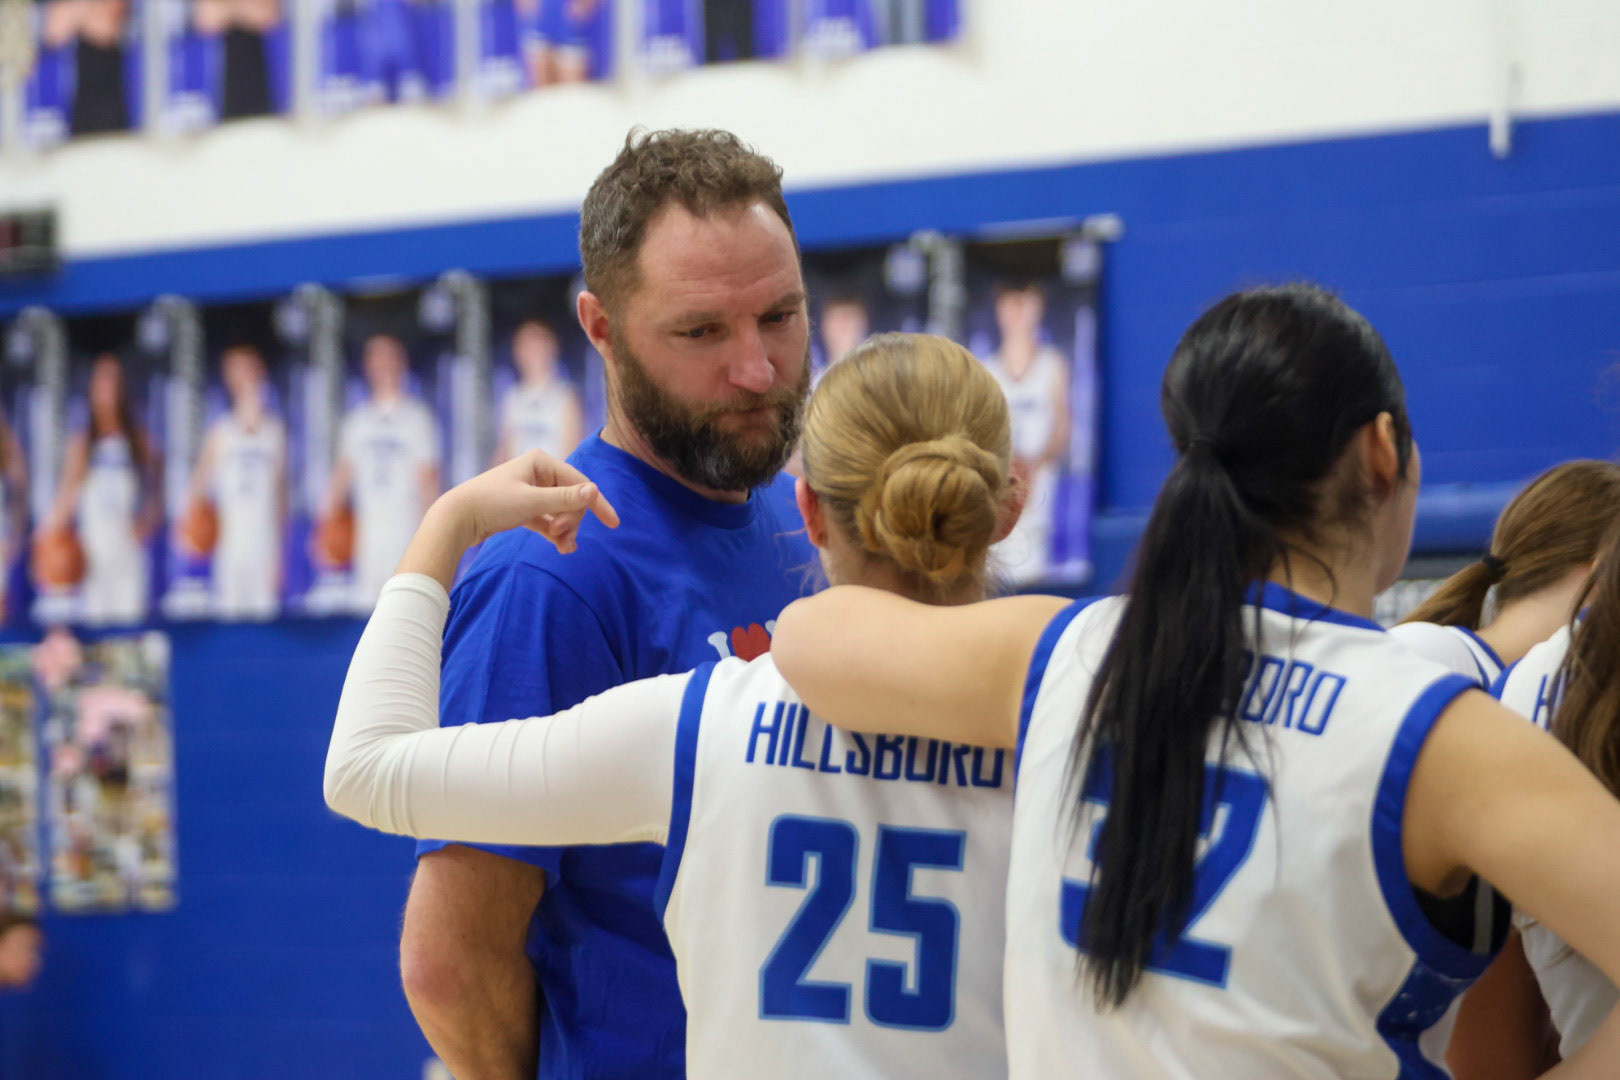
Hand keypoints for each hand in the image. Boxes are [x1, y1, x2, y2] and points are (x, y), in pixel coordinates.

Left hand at [400, 452, 619, 589]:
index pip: (580, 482)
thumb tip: (596, 490)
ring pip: (561, 511)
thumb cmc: (491, 504)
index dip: (597, 503)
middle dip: (572, 520)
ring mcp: (531, 490)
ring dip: (565, 529)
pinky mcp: (523, 507)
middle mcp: (538, 472)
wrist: (455, 519)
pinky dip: (555, 533)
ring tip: (563, 547)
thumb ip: (565, 499)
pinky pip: (549, 519)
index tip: (614, 524)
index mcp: (542, 461)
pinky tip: (562, 548)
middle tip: (563, 537)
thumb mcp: (531, 502)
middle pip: (571, 499)